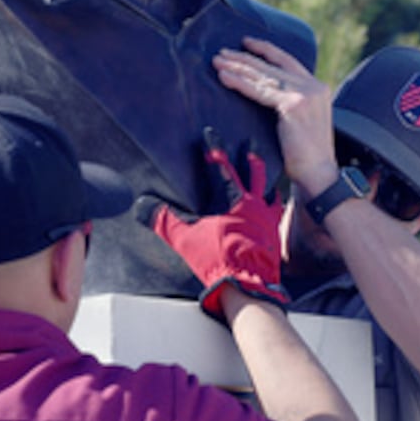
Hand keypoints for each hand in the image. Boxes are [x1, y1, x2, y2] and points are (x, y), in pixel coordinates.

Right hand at [139, 128, 287, 318]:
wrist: (249, 286)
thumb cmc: (219, 260)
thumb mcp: (185, 239)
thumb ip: (163, 220)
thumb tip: (142, 205)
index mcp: (233, 200)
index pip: (221, 166)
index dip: (214, 148)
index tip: (210, 133)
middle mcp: (254, 205)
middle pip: (254, 173)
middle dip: (251, 156)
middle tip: (251, 143)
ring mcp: (267, 221)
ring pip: (270, 193)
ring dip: (267, 183)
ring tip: (268, 178)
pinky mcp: (275, 238)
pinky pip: (277, 217)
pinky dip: (274, 210)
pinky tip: (272, 213)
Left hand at [213, 37, 338, 195]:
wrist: (318, 173)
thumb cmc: (304, 154)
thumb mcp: (300, 119)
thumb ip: (288, 102)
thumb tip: (262, 90)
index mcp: (317, 87)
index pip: (287, 61)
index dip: (266, 50)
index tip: (246, 43)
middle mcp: (313, 86)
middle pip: (272, 66)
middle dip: (244, 57)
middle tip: (222, 52)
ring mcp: (305, 94)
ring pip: (264, 76)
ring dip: (238, 67)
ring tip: (217, 61)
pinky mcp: (294, 104)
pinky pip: (260, 91)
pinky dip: (240, 83)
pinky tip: (224, 77)